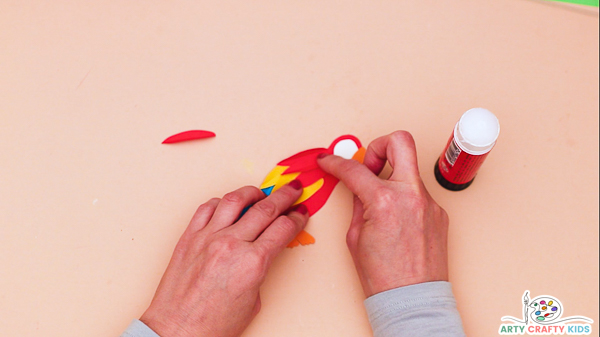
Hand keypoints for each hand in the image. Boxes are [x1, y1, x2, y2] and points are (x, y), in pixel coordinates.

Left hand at [140, 181, 308, 336]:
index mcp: (252, 263)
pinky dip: (222, 201)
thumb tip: (263, 248)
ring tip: (262, 192)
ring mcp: (207, 238)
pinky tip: (229, 204)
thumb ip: (260, 268)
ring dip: (253, 192)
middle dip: (285, 196)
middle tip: (293, 190)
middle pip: (266, 208)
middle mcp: (230, 245)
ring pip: (235, 199)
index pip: (283, 228)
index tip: (301, 214)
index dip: (296, 218)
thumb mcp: (253, 300)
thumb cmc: (212, 326)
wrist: (177, 332)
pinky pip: (207, 208)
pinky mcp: (189, 238)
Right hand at [317, 131, 448, 297]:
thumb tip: (358, 185)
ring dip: (392, 176)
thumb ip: (358, 202)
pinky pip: (418, 193)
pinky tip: (396, 219)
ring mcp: (430, 203)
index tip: (329, 161)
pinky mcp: (440, 213)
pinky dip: (404, 198)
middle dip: (379, 145)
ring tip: (380, 201)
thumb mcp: (356, 236)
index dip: (335, 162)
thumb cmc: (383, 276)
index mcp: (385, 202)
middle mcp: (412, 195)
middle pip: (400, 142)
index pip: (354, 169)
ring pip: (409, 170)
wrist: (412, 299)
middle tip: (370, 163)